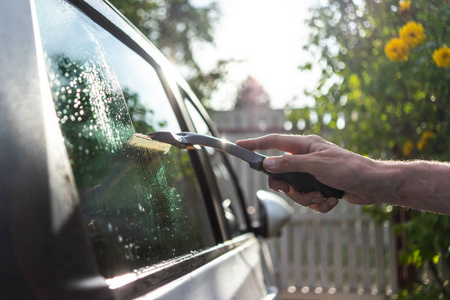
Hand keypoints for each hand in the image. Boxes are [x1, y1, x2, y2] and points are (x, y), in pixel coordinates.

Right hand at [237, 134, 381, 212]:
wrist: (373, 186)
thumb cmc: (349, 168)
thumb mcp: (317, 165)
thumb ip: (290, 165)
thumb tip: (267, 164)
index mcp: (304, 146)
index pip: (274, 142)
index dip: (255, 144)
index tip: (239, 146)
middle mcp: (306, 159)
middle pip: (281, 174)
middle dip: (288, 188)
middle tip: (292, 190)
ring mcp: (312, 175)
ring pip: (294, 191)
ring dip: (307, 198)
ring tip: (322, 197)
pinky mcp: (320, 188)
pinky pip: (308, 199)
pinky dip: (318, 204)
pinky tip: (331, 201)